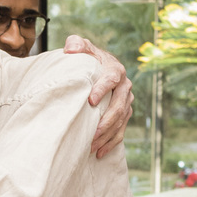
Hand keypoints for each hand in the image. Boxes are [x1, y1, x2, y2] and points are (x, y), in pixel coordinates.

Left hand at [64, 35, 132, 157]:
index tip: (91, 101)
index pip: (112, 79)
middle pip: (119, 106)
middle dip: (105, 122)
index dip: (103, 89)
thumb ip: (76, 43)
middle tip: (90, 135)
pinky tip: (98, 153)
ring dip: (107, 136)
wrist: (99, 67)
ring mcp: (126, 102)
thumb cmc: (87, 57)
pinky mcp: (124, 114)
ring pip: (120, 121)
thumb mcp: (82, 46)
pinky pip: (120, 131)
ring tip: (91, 148)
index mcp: (115, 70)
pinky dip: (111, 143)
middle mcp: (125, 87)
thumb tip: (70, 48)